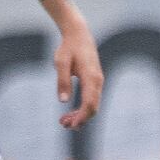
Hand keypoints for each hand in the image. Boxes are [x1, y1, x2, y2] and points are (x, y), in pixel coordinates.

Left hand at [52, 13, 104, 129]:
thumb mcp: (61, 62)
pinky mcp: (94, 82)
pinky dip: (82, 109)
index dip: (81, 116)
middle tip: (63, 124)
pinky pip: (91, 100)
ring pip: (93, 105)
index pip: (89, 103)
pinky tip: (70, 113)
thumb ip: (62, 81)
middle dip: (80, 119)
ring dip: (80, 116)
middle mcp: (98, 81)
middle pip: (93, 108)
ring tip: (63, 121)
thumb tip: (63, 101)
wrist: (79, 34)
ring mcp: (98, 82)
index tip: (70, 125)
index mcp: (91, 77)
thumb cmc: (68, 47)